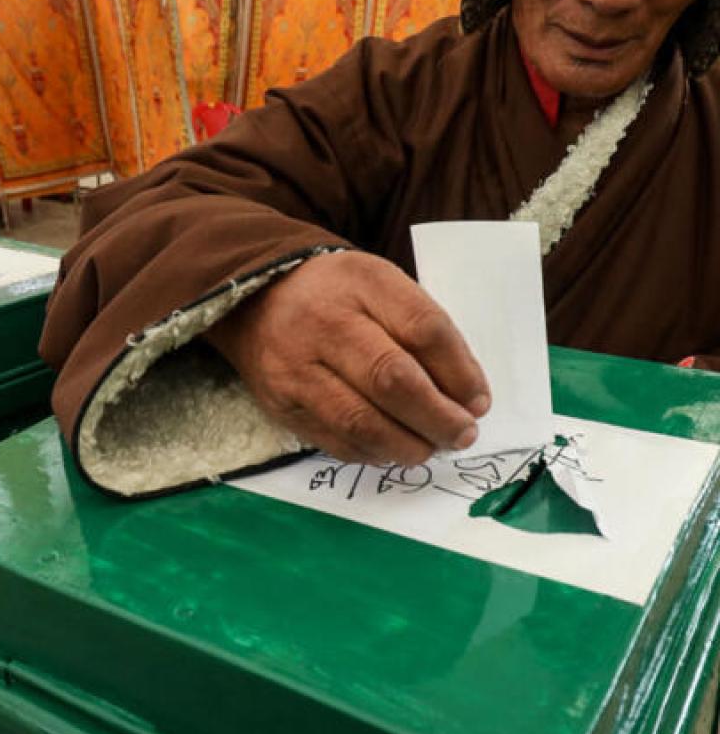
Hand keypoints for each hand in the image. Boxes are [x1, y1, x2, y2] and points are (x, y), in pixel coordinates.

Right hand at [206, 251, 489, 464]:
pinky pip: (336, 441)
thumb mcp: (381, 286)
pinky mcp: (281, 404)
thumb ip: (423, 330)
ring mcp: (296, 366)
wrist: (255, 299)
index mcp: (361, 281)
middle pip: (392, 378)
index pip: (423, 329)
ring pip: (362, 421)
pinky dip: (374, 452)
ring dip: (408, 444)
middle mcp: (324, 322)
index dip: (460, 372)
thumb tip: (466, 398)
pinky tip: (392, 446)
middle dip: (438, 418)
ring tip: (430, 446)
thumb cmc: (337, 295)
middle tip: (462, 434)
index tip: (478, 401)